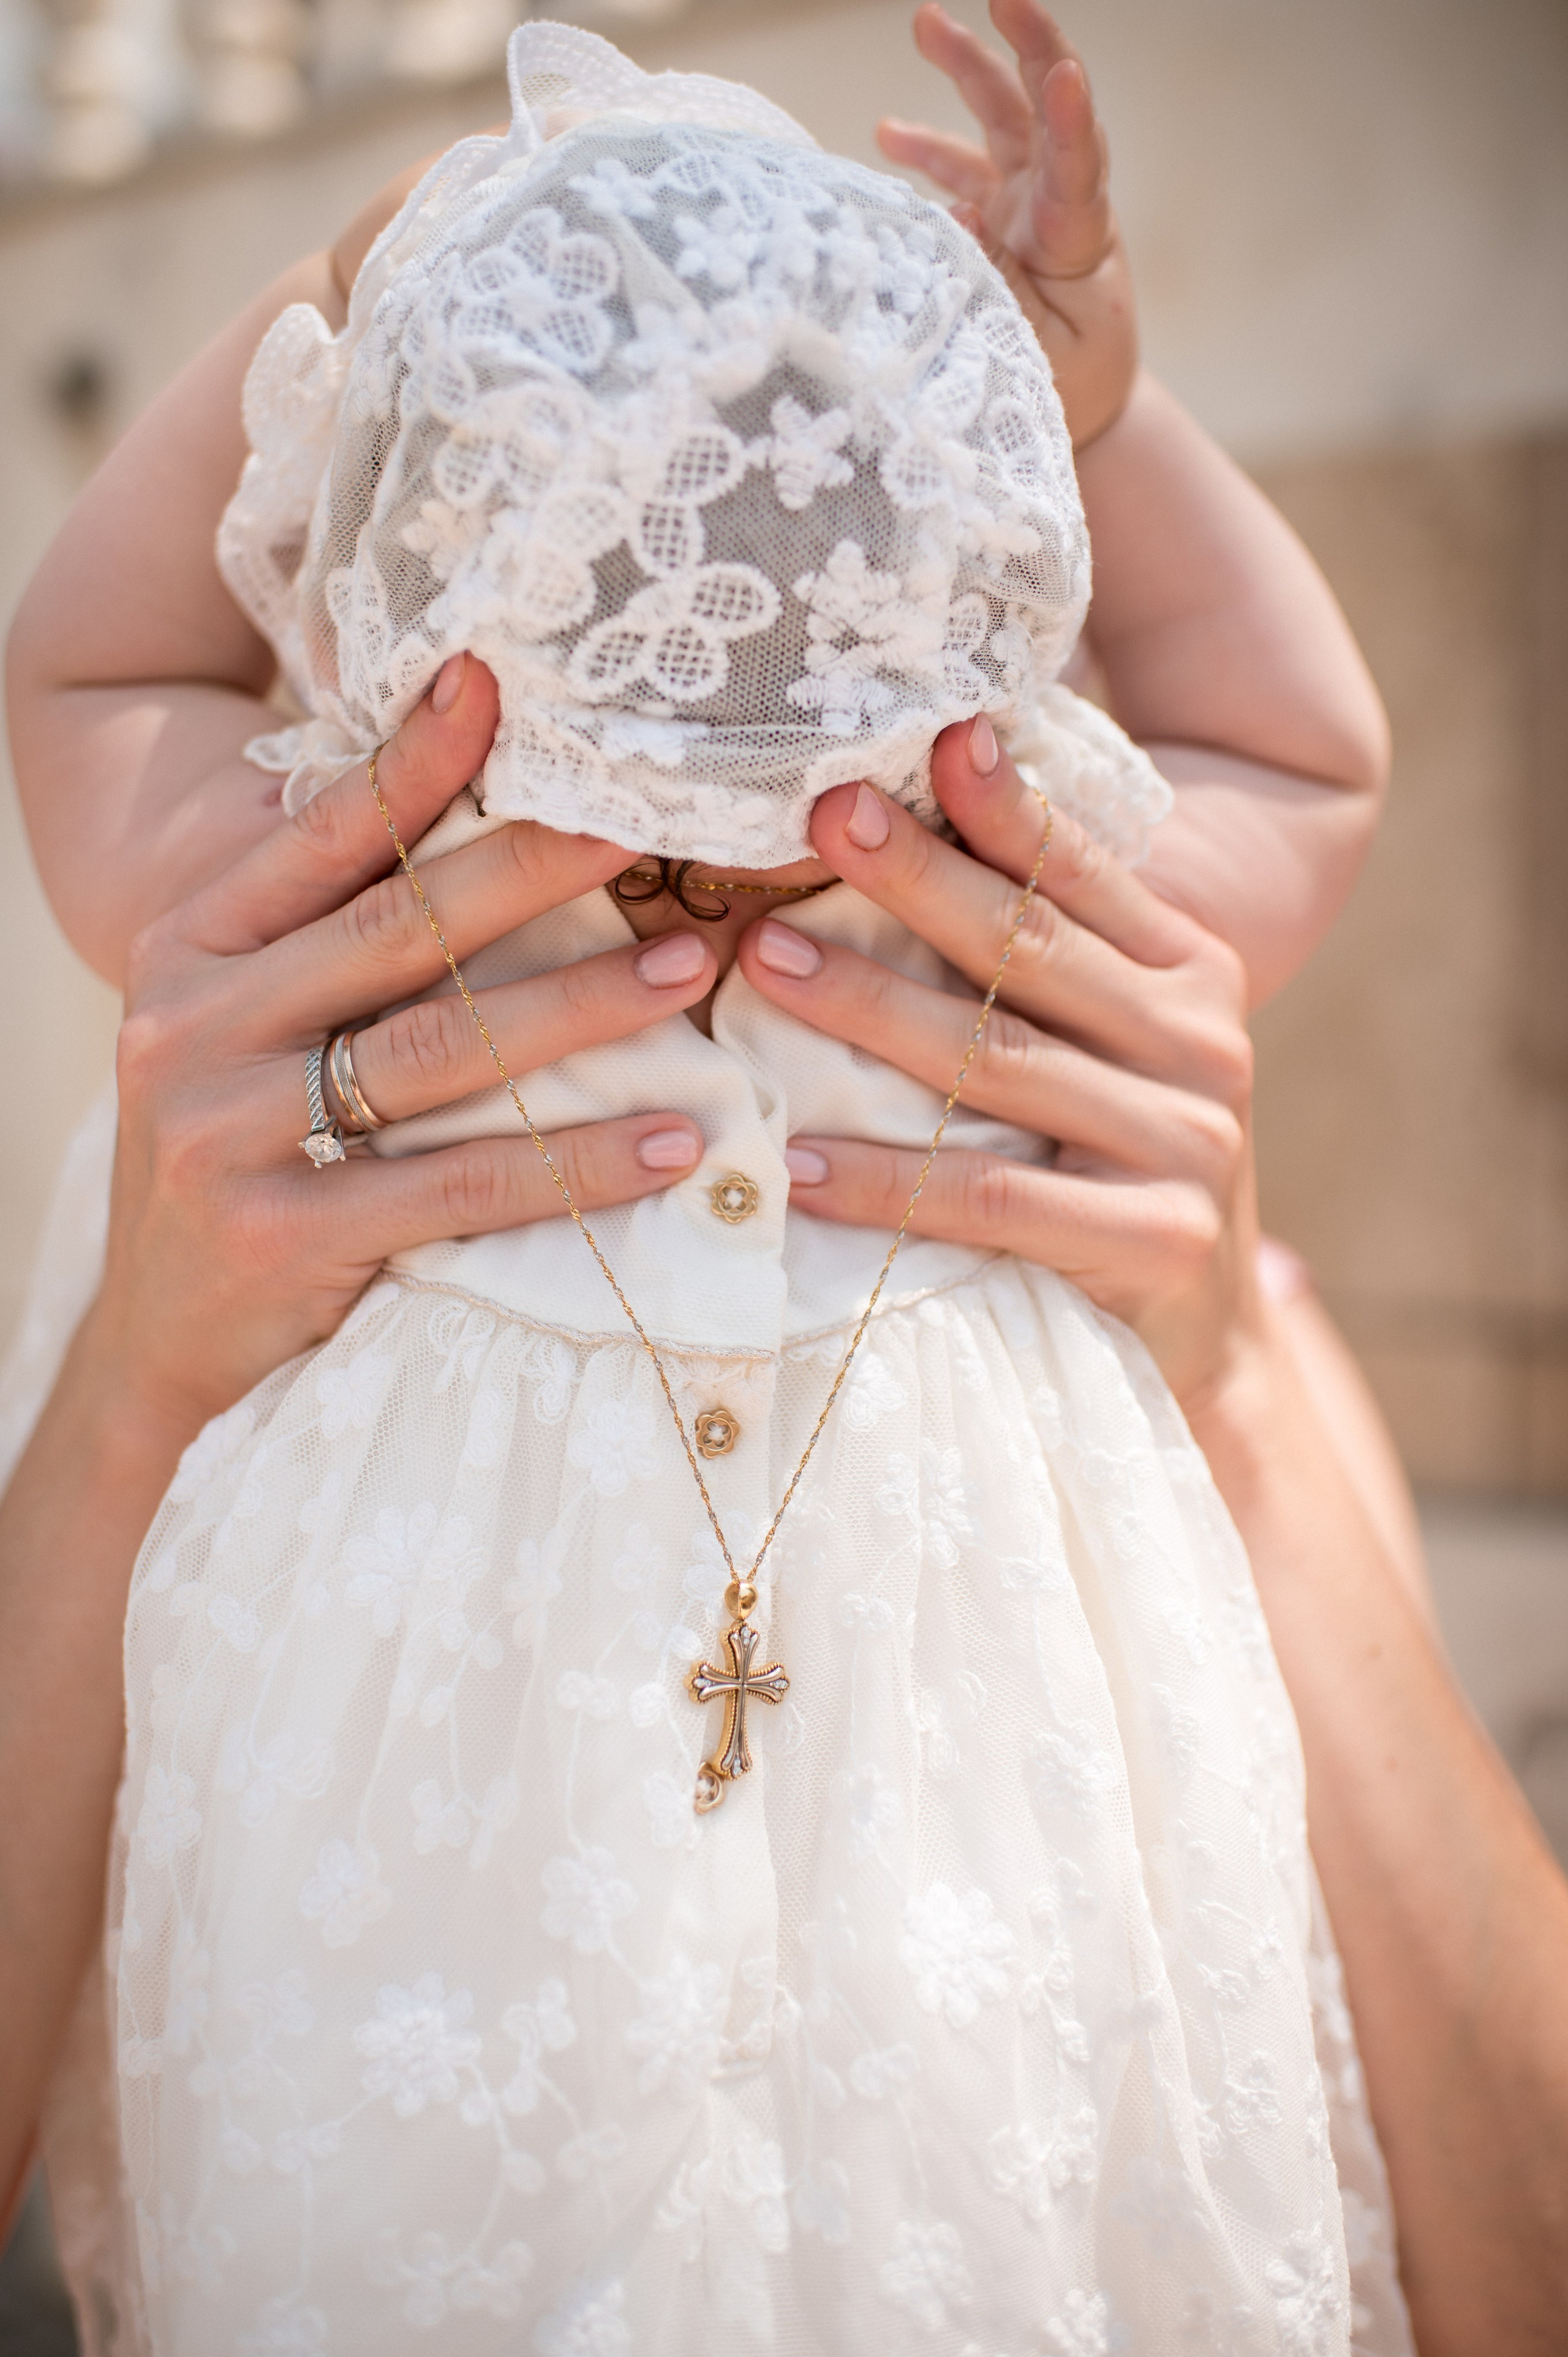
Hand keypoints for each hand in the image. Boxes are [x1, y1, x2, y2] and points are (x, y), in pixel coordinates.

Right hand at [94, 654, 713, 1437]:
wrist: (162, 1345)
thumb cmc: (240, 1158)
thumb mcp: (242, 1030)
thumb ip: (322, 939)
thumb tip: (465, 824)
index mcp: (191, 948)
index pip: (319, 835)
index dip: (414, 760)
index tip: (498, 683)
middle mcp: (198, 1022)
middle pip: (397, 927)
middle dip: (535, 867)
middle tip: (650, 824)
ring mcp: (229, 1131)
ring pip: (441, 1048)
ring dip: (581, 1006)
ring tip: (689, 970)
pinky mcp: (283, 1234)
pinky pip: (461, 1185)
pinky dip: (575, 1162)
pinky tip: (671, 1139)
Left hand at [736, 716, 1259, 1408]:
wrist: (1203, 1338)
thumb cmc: (1113, 1165)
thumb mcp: (1105, 1045)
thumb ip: (1042, 954)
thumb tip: (913, 823)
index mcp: (1189, 972)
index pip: (1081, 875)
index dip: (1003, 806)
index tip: (928, 737)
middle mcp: (1198, 1043)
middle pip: (1031, 949)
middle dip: (917, 878)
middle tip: (820, 816)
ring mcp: (1185, 1144)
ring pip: (1002, 1063)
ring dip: (874, 1010)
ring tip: (767, 963)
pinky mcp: (1155, 1240)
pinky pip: (993, 1199)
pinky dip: (888, 1182)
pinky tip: (799, 1164)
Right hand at [879, 1, 1136, 447]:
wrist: (1088, 408)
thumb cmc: (1072, 389)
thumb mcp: (1042, 358)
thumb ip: (1001, 289)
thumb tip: (959, 213)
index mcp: (1079, 243)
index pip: (1078, 168)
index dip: (1071, 120)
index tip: (1064, 74)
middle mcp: (1057, 208)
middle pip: (1046, 113)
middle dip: (1025, 48)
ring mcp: (1028, 207)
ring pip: (1001, 122)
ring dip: (967, 70)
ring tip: (925, 22)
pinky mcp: (1001, 220)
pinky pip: (962, 170)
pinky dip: (927, 151)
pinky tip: (886, 135)